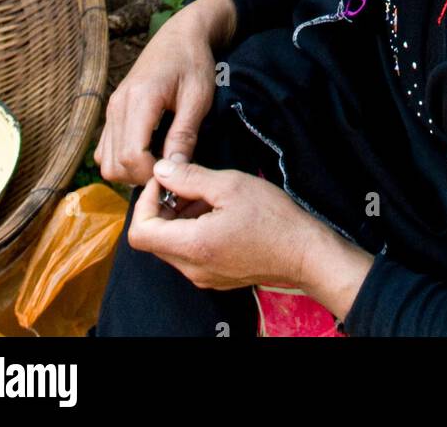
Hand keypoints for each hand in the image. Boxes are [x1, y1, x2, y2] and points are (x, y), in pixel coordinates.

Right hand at [94, 0, 236, 185]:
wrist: (181, 35)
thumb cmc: (194, 63)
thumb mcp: (198, 98)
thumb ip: (184, 134)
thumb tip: (174, 170)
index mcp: (139, 100)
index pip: (131, 156)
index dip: (151, 173)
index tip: (175, 172)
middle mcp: (117, 106)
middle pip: (113, 165)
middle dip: (140, 177)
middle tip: (170, 169)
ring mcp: (111, 108)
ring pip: (104, 161)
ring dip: (129, 171)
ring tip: (160, 161)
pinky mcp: (112, 111)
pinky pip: (105, 149)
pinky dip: (122, 159)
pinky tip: (149, 151)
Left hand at [127, 158, 314, 291]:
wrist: (305, 253)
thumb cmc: (272, 218)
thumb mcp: (230, 185)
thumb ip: (190, 178)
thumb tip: (161, 169)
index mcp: (192, 246)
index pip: (140, 232)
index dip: (145, 202)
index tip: (165, 181)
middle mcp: (192, 268)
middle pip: (154, 239)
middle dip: (163, 206)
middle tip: (187, 183)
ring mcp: (203, 276)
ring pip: (172, 245)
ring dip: (179, 217)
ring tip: (207, 194)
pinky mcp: (216, 277)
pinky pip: (190, 253)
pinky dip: (193, 230)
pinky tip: (217, 211)